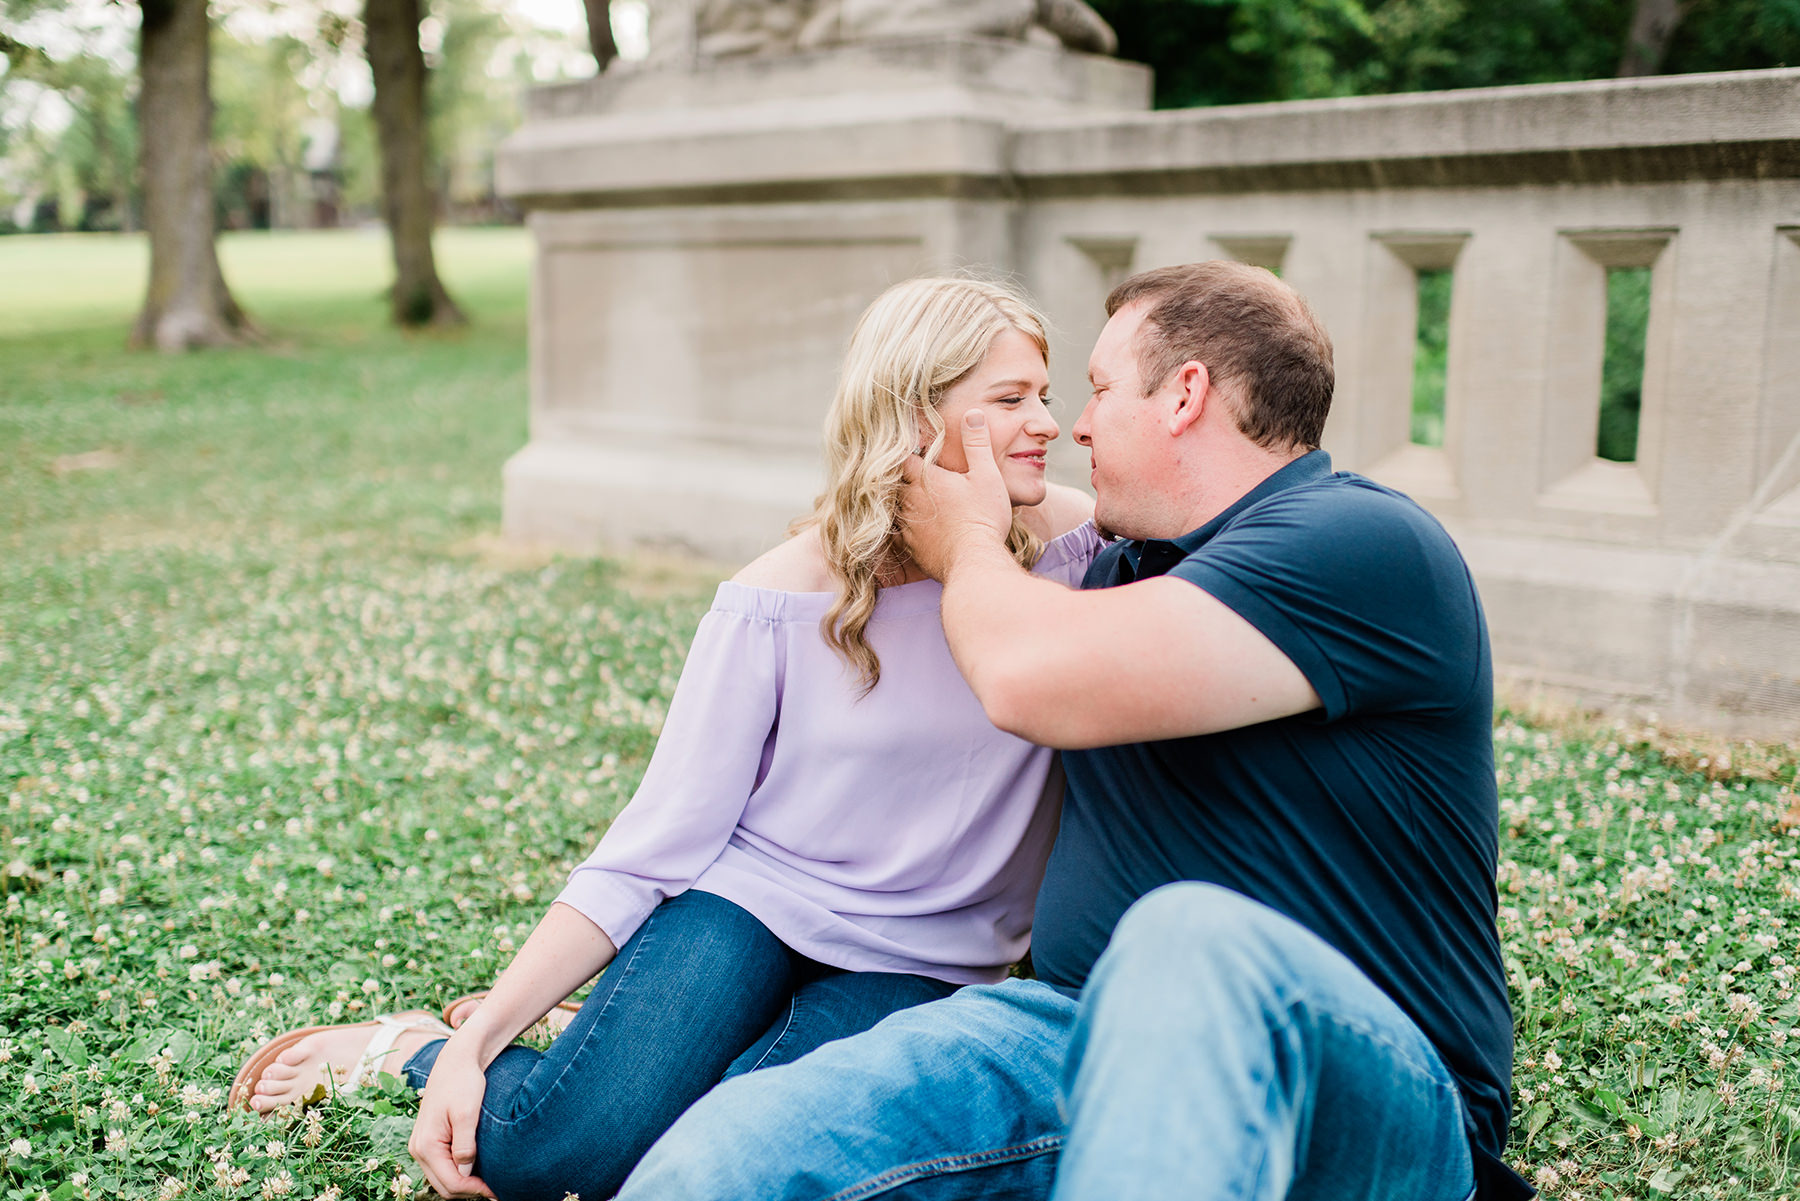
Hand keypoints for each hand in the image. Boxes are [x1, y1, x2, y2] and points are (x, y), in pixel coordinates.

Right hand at [409, 1042, 495, 1198]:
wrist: (456, 1061)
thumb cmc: (463, 1082)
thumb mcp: (467, 1113)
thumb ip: (464, 1146)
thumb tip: (465, 1175)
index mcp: (426, 1145)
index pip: (450, 1183)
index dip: (475, 1191)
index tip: (497, 1191)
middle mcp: (418, 1149)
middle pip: (443, 1187)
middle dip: (469, 1192)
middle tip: (496, 1191)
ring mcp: (421, 1146)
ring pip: (441, 1179)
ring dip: (463, 1185)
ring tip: (489, 1183)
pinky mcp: (428, 1141)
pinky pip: (441, 1167)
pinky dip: (457, 1174)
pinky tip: (477, 1171)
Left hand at [900, 410, 1012, 579]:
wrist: (975, 561)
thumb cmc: (982, 516)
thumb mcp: (986, 474)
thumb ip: (977, 443)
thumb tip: (972, 412)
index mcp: (925, 479)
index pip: (905, 459)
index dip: (909, 454)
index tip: (913, 450)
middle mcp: (910, 501)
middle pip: (896, 484)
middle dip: (903, 479)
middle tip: (913, 475)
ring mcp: (909, 527)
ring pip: (895, 509)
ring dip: (902, 504)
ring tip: (914, 501)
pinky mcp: (912, 549)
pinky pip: (899, 534)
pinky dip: (904, 529)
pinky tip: (915, 529)